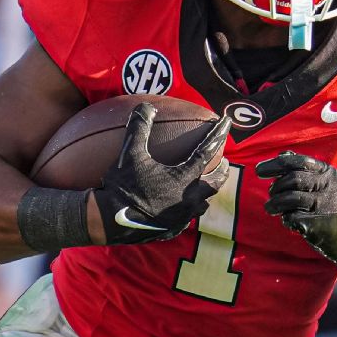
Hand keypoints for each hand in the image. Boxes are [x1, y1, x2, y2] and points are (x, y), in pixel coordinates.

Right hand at [95, 103, 231, 244]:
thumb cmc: (122, 186)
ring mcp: (182, 217)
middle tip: (223, 163)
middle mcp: (189, 199)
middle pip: (215, 183)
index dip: (218, 135)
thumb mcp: (129, 154)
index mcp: (184, 178)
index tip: (227, 123)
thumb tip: (146, 106)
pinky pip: (187, 219)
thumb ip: (139, 128)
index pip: (207, 152)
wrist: (109, 222)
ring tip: (204, 184)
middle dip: (221, 171)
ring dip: (206, 192)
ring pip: (203, 204)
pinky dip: (188, 209)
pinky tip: (182, 206)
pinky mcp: (172, 230)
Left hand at [255, 152, 336, 262]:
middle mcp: (328, 186)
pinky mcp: (319, 224)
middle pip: (293, 179)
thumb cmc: (332, 208)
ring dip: (275, 203)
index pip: (298, 161)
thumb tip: (282, 154)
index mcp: (328, 173)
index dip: (275, 164)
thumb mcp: (325, 184)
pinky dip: (286, 218)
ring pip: (290, 198)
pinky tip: (288, 220)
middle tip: (270, 195)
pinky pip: (293, 217)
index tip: (259, 170)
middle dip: (276, 187)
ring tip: (270, 209)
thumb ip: (304, 170)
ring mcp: (325, 205)